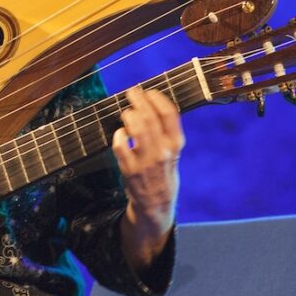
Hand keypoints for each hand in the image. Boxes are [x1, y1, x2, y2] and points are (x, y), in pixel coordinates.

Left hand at [111, 87, 183, 243]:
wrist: (156, 204)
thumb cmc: (163, 172)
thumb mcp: (173, 152)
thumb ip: (166, 131)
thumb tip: (150, 103)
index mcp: (176, 144)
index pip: (169, 114)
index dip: (157, 98)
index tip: (149, 92)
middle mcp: (163, 151)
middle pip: (149, 117)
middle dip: (138, 99)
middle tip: (132, 92)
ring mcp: (146, 161)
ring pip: (135, 128)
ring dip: (128, 115)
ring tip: (127, 113)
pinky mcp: (130, 169)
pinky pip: (120, 144)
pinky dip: (119, 135)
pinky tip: (121, 134)